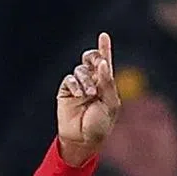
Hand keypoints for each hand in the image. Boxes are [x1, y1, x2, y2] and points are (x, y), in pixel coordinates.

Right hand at [57, 32, 118, 165]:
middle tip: (96, 63)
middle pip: (90, 60)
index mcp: (106, 84)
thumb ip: (107, 83)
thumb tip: (102, 63)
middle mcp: (92, 82)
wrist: (83, 140)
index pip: (105, 63)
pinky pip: (69, 79)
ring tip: (89, 94)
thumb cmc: (101, 124)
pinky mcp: (66, 91)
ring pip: (80, 70)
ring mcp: (78, 86)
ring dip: (86, 79)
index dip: (104, 48)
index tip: (103, 36)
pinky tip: (79, 94)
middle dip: (93, 58)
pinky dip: (75, 84)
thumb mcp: (110, 104)